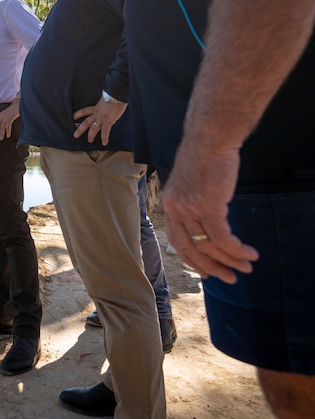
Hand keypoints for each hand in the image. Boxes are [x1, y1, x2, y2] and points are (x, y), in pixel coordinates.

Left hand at [0, 101, 18, 139]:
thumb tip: (7, 123)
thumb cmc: (14, 108)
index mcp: (1, 114)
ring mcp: (5, 118)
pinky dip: (8, 132)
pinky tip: (8, 135)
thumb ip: (6, 117)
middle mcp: (2, 116)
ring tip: (1, 138)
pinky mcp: (10, 119)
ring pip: (2, 127)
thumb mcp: (8, 112)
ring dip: (1, 133)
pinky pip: (8, 127)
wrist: (17, 105)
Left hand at [72, 98, 127, 144]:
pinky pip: (105, 131)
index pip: (85, 111)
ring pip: (93, 128)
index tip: (73, 117)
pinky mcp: (108, 120)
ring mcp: (102, 117)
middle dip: (80, 129)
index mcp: (96, 107)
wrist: (117, 94)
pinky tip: (104, 143)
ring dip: (91, 135)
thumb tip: (108, 108)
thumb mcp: (106, 100)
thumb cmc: (114, 95)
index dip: (78, 114)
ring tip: (90, 141)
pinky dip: (104, 137)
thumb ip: (105, 105)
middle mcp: (97, 113)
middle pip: (86, 122)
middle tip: (75, 135)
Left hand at [162, 141, 258, 283]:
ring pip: (209, 246)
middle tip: (230, 278)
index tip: (207, 272)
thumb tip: (207, 219)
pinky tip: (249, 253)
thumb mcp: (192, 183)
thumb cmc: (205, 158)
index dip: (192, 260)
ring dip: (230, 260)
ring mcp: (191, 209)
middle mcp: (176, 209)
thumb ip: (195, 202)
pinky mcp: (209, 206)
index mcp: (170, 205)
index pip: (177, 242)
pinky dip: (237, 249)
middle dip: (212, 268)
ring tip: (247, 267)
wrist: (210, 139)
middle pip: (191, 249)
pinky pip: (223, 238)